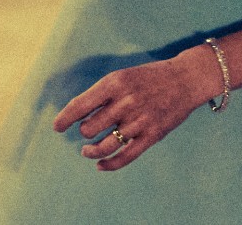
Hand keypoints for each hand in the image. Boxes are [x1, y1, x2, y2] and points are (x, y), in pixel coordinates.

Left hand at [54, 53, 214, 170]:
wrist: (185, 80)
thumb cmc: (149, 77)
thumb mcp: (122, 76)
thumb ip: (102, 94)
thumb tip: (78, 113)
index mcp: (114, 84)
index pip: (81, 105)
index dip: (65, 118)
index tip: (57, 127)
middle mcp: (125, 103)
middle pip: (89, 128)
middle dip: (84, 132)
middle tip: (86, 131)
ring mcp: (138, 121)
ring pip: (104, 145)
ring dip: (91, 151)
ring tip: (86, 151)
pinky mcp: (151, 136)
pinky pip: (125, 156)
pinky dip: (109, 164)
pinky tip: (100, 165)